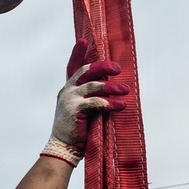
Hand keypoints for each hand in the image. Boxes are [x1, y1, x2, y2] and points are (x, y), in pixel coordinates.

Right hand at [41, 38, 128, 166]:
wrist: (63, 148)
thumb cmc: (76, 131)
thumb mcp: (82, 110)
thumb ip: (91, 98)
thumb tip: (110, 88)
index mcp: (68, 89)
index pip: (72, 66)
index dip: (77, 53)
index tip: (83, 40)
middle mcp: (67, 91)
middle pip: (87, 71)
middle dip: (104, 67)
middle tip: (118, 68)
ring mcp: (70, 99)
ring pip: (94, 86)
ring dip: (112, 87)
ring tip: (126, 90)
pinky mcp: (75, 110)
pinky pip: (96, 102)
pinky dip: (110, 103)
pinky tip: (120, 105)